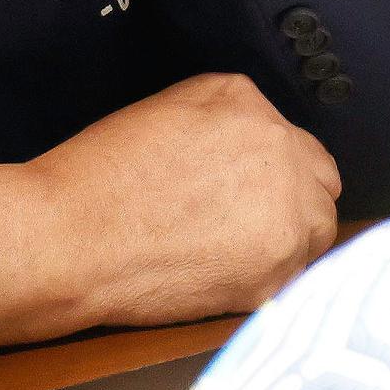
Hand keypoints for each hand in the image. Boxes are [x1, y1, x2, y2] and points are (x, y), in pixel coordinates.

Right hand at [0, 74, 340, 347]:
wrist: (68, 240)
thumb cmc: (101, 175)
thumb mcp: (168, 105)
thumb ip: (229, 108)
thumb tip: (255, 130)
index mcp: (256, 117)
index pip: (303, 147)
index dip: (280, 169)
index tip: (256, 187)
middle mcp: (284, 165)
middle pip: (321, 191)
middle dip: (295, 201)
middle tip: (250, 220)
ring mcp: (284, 227)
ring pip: (317, 237)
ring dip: (291, 240)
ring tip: (239, 251)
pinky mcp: (270, 283)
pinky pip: (297, 281)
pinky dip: (271, 280)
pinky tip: (228, 275)